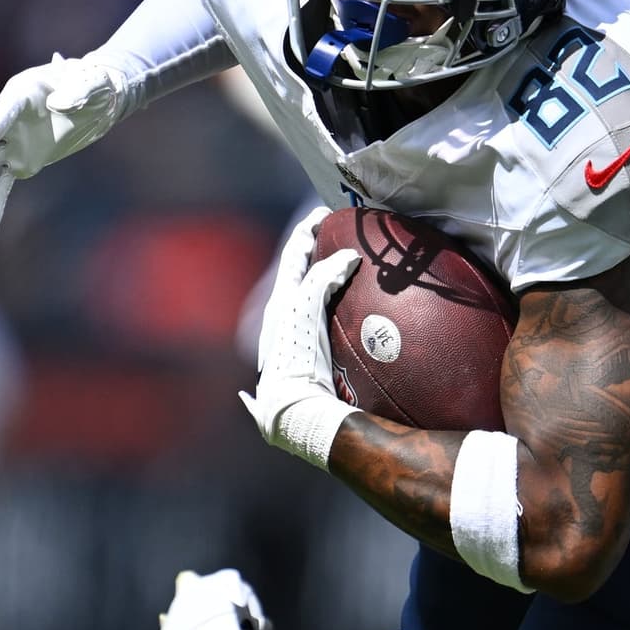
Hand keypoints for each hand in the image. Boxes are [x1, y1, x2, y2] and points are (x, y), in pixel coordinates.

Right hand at [0, 55, 138, 239]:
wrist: (93, 96)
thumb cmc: (93, 84)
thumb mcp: (93, 83)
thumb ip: (79, 91)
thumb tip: (62, 106)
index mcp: (23, 93)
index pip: (5, 110)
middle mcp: (8, 119)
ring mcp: (12, 142)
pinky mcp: (20, 161)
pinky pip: (3, 185)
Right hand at [238, 207, 362, 468]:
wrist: (292, 409)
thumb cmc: (299, 402)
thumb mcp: (304, 378)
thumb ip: (303, 371)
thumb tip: (278, 391)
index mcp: (277, 325)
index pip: (288, 284)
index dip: (298, 262)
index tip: (312, 247)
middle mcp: (277, 311)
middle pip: (288, 264)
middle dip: (301, 237)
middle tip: (318, 220)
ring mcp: (286, 308)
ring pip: (299, 262)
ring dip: (312, 237)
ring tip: (326, 221)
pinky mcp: (299, 309)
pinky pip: (320, 278)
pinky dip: (336, 266)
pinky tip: (352, 258)